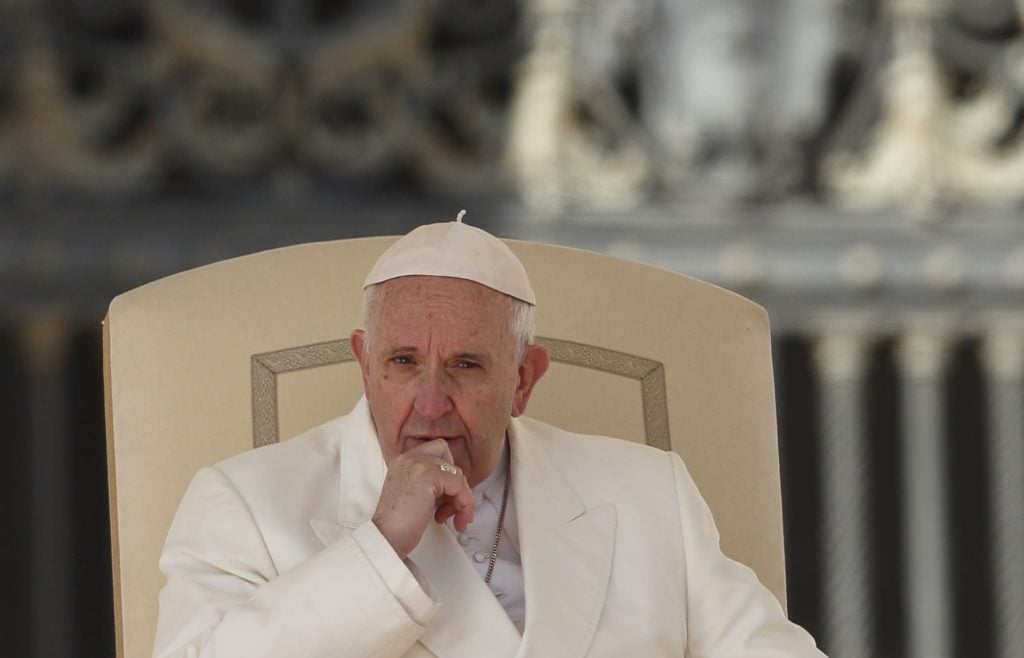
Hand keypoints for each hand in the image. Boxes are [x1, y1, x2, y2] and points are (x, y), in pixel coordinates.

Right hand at [372, 439, 475, 559]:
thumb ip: (429, 483)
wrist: (386, 538)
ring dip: (462, 499)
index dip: (447, 474)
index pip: (437, 451)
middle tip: (452, 508)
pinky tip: (455, 518)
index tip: (447, 495)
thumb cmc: (397, 525)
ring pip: (457, 474)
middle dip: (456, 486)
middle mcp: (408, 459)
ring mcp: (417, 464)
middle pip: (448, 459)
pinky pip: (459, 484)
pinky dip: (464, 503)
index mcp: (403, 461)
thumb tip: (455, 484)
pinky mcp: (427, 475)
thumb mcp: (413, 495)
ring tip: (455, 517)